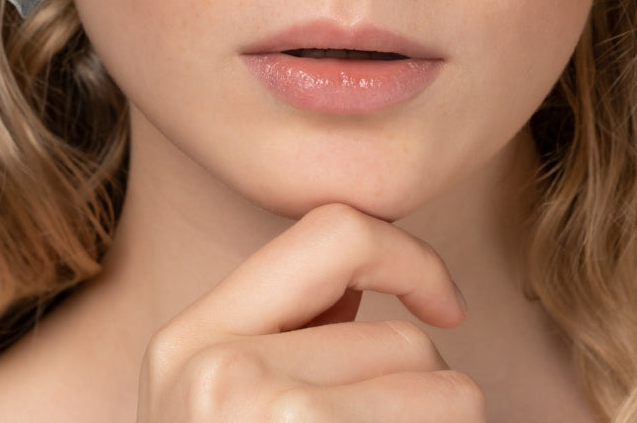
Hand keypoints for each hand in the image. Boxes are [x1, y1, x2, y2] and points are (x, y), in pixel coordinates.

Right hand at [136, 203, 484, 420]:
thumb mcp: (230, 412)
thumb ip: (290, 337)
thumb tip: (367, 282)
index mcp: (189, 341)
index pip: (329, 232)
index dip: (407, 256)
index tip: (445, 303)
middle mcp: (213, 370)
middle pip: (399, 334)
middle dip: (425, 386)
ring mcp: (262, 412)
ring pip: (435, 378)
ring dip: (439, 420)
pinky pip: (447, 408)